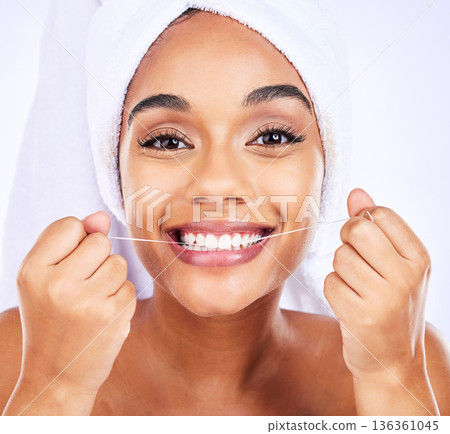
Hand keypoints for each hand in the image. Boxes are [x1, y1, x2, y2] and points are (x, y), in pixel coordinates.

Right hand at [16, 211, 135, 395]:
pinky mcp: (113, 314)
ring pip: (118, 262)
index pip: (70, 225)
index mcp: (31, 270)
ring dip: (111, 279)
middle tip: (81, 288)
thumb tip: (102, 216)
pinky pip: (130, 285)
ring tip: (91, 303)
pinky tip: (103, 316)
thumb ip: (71, 242)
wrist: (57, 375)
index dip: (76, 241)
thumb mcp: (46, 279)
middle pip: (100, 241)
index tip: (68, 265)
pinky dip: (121, 298)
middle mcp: (57, 284)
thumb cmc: (52, 320)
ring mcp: (86, 300)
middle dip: (97, 259)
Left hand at [324, 188, 430, 378]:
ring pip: (340, 257)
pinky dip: (334, 290)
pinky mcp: (360, 316)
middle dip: (347, 239)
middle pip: (357, 230)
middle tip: (354, 258)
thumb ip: (375, 226)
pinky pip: (330, 282)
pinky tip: (349, 303)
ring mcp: (385, 298)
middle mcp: (407, 276)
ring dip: (340, 269)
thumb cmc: (391, 304)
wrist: (393, 358)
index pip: (380, 214)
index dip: (362, 221)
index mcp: (419, 258)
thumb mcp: (395, 264)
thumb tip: (357, 193)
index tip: (365, 239)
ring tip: (356, 286)